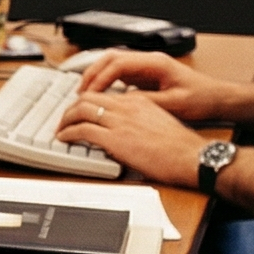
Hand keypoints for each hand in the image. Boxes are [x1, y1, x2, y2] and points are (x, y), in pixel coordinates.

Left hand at [57, 91, 209, 186]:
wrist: (192, 157)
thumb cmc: (181, 147)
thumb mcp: (158, 122)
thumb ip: (138, 119)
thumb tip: (123, 128)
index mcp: (138, 101)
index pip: (104, 95)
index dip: (87, 102)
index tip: (80, 110)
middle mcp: (127, 107)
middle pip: (87, 98)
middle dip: (71, 107)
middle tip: (65, 118)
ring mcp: (120, 121)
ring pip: (80, 110)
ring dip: (65, 119)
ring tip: (61, 128)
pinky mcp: (115, 138)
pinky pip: (82, 130)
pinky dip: (68, 132)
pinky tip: (64, 137)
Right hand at [73, 51, 242, 120]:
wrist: (219, 98)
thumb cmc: (203, 98)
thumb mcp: (174, 104)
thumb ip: (146, 102)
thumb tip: (120, 104)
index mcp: (156, 63)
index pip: (118, 63)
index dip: (100, 77)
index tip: (89, 93)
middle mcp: (149, 61)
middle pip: (110, 58)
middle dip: (91, 73)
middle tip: (80, 92)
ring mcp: (146, 67)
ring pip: (112, 64)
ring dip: (96, 76)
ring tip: (86, 93)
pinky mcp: (145, 75)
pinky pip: (118, 74)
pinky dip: (105, 82)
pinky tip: (101, 96)